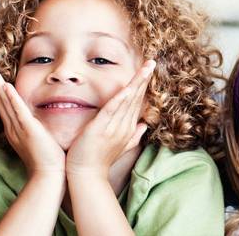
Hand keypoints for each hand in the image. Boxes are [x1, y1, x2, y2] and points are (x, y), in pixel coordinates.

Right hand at [0, 61, 66, 176]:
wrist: (48, 176)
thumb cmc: (46, 161)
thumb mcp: (37, 141)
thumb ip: (35, 129)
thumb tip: (38, 122)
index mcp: (14, 129)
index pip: (4, 105)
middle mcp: (12, 127)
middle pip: (0, 99)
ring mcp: (19, 128)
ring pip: (5, 102)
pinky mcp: (29, 130)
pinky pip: (18, 111)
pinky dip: (11, 98)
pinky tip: (5, 85)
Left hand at [65, 60, 154, 176]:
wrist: (87, 175)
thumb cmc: (98, 161)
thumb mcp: (119, 146)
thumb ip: (133, 136)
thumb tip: (144, 125)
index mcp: (127, 129)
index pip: (137, 103)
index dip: (142, 86)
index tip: (148, 71)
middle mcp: (124, 127)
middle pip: (136, 98)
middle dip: (144, 79)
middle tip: (151, 62)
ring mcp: (114, 128)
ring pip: (129, 100)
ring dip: (137, 83)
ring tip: (146, 67)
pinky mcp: (102, 128)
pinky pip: (114, 110)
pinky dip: (121, 98)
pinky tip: (128, 87)